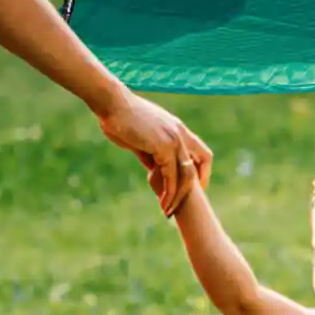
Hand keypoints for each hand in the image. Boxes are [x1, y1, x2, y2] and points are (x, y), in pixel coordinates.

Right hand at [100, 92, 211, 215]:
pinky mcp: (163, 146)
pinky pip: (171, 175)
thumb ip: (151, 153)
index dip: (202, 171)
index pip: (202, 152)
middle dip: (194, 188)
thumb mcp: (141, 138)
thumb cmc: (120, 118)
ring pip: (187, 174)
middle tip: (182, 205)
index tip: (194, 188)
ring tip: (168, 211)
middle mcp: (180, 133)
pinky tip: (162, 202)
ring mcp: (174, 139)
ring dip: (179, 196)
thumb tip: (153, 169)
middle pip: (201, 163)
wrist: (112, 103)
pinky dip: (168, 192)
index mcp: (177, 129)